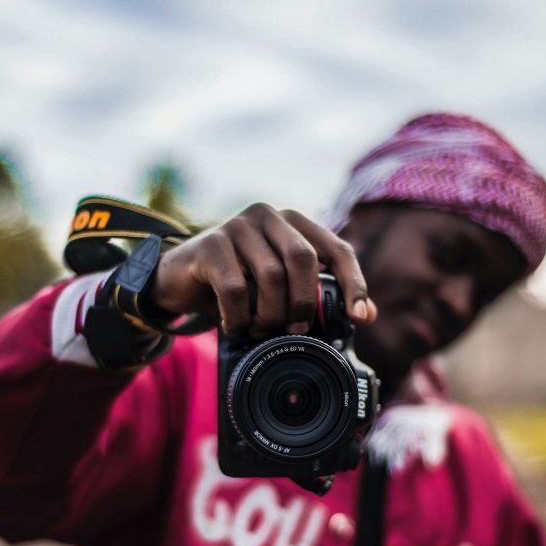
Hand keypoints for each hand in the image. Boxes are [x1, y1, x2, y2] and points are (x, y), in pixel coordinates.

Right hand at [148, 204, 376, 337]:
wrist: (179, 279)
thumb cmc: (236, 284)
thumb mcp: (278, 288)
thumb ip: (317, 294)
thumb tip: (366, 314)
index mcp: (294, 223)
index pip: (336, 249)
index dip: (352, 283)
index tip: (358, 317)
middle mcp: (268, 216)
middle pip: (304, 259)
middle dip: (303, 302)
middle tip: (296, 329)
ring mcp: (237, 226)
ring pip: (271, 276)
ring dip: (269, 314)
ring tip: (261, 329)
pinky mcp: (209, 244)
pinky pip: (234, 289)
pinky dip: (239, 317)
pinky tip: (236, 326)